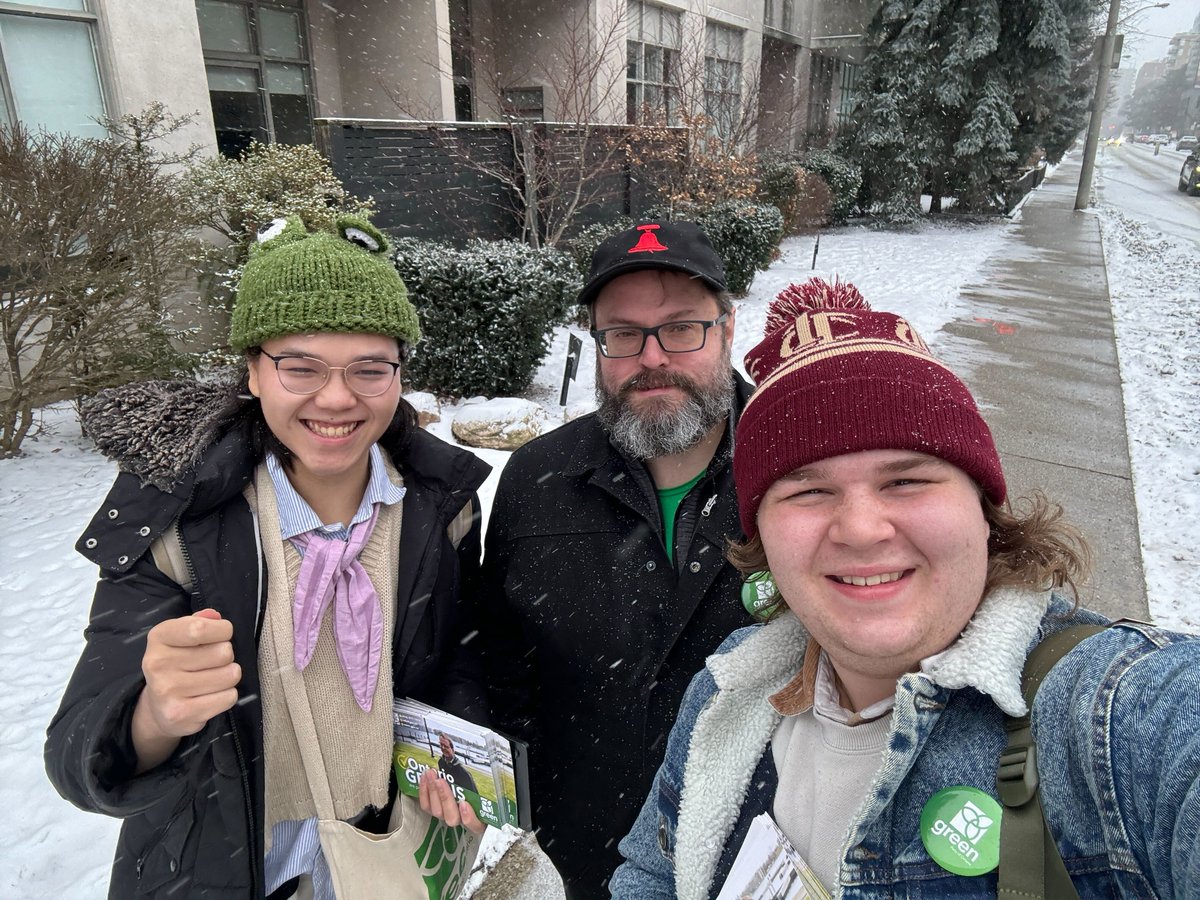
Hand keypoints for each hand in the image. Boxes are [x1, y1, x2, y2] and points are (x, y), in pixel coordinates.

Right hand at [131, 609, 239, 770]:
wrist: (157, 708)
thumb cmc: (177, 663)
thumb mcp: (181, 636)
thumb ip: (199, 621)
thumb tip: (215, 617)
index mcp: (159, 637)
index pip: (200, 628)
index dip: (223, 630)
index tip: (223, 634)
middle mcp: (158, 663)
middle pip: (223, 652)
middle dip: (227, 655)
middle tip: (214, 662)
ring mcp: (168, 691)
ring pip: (230, 675)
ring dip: (229, 676)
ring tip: (213, 678)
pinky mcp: (182, 714)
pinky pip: (228, 697)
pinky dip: (227, 695)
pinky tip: (211, 695)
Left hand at [418, 768, 485, 834]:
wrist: (462, 787)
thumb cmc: (475, 788)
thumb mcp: (481, 785)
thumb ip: (483, 782)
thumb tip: (492, 769)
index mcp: (478, 818)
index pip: (475, 826)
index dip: (469, 817)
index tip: (464, 803)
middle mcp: (460, 820)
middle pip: (451, 817)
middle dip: (445, 798)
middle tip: (441, 781)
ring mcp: (446, 816)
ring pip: (436, 811)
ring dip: (433, 791)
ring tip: (431, 774)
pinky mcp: (434, 810)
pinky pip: (426, 806)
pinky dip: (424, 791)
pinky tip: (425, 777)